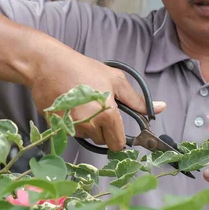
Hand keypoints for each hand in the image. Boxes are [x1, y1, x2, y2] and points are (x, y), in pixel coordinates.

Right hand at [30, 51, 165, 151]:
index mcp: (107, 115)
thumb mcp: (115, 80)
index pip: (118, 144)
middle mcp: (90, 126)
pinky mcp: (57, 127)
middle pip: (102, 141)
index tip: (114, 126)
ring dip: (87, 126)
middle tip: (96, 107)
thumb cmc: (83, 69)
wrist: (48, 65)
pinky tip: (69, 106)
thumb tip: (161, 108)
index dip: (118, 137)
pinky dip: (72, 123)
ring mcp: (71, 128)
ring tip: (82, 104)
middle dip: (102, 129)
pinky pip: (71, 132)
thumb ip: (137, 100)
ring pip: (86, 137)